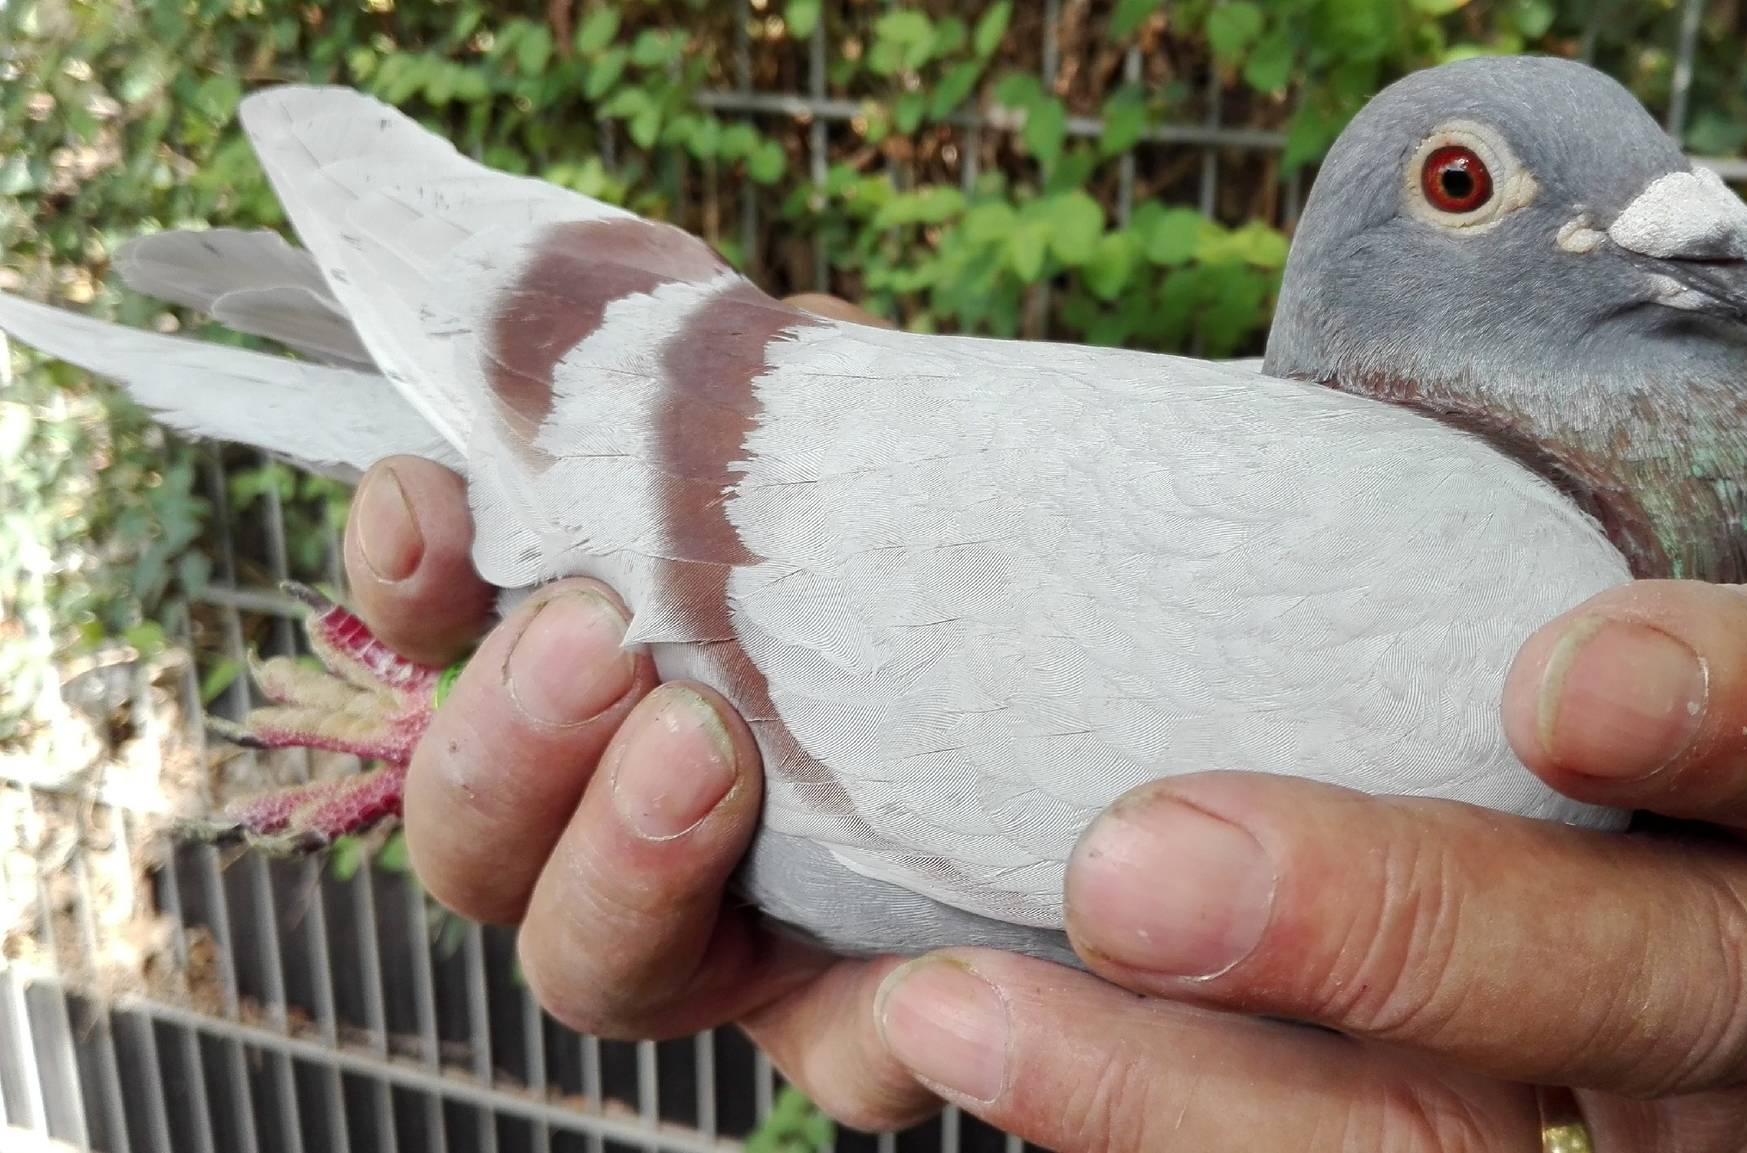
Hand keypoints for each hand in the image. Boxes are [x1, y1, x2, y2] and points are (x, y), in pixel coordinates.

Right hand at [340, 294, 950, 1131]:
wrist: (1108, 693)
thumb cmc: (947, 569)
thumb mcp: (861, 461)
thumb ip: (777, 402)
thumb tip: (742, 341)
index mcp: (592, 688)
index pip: (443, 650)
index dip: (406, 590)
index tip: (429, 501)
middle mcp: (618, 831)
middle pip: (472, 837)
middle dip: (503, 736)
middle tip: (591, 638)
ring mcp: (727, 946)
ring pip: (593, 965)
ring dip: (616, 863)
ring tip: (702, 751)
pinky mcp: (855, 1031)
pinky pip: (835, 1059)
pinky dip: (861, 1023)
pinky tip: (914, 969)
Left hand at [869, 580, 1746, 1150]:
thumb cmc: (1741, 750)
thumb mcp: (1732, 618)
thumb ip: (1546, 546)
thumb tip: (1216, 422)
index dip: (1726, 711)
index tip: (1563, 686)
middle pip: (1640, 984)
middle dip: (1389, 930)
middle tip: (1132, 869)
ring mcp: (1663, 1117)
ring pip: (1447, 1147)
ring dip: (1189, 1094)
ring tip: (960, 1010)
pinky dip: (1152, 1129)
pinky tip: (992, 1054)